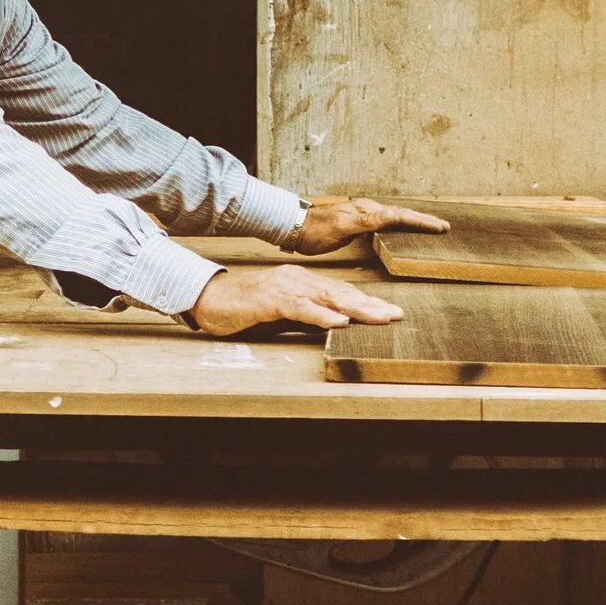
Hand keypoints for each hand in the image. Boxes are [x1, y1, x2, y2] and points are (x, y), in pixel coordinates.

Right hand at [188, 264, 405, 334]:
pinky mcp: (271, 300)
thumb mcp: (282, 314)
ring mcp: (285, 288)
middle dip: (370, 304)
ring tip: (379, 317)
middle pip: (341, 292)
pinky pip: (301, 308)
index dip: (367, 301)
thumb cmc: (244, 309)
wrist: (209, 300)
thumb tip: (333, 324)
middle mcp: (298, 280)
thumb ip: (307, 315)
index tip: (390, 312)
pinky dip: (321, 315)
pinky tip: (339, 321)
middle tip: (396, 315)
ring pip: (327, 298)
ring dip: (355, 308)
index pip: (341, 292)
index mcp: (302, 282)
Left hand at [283, 196, 450, 255]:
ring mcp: (364, 217)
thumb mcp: (342, 227)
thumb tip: (389, 216)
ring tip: (430, 228)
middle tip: (444, 226)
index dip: (421, 222)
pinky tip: (403, 233)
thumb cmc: (316, 231)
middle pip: (402, 215)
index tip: (440, 227)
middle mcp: (369, 211)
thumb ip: (366, 221)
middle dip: (423, 220)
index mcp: (368, 211)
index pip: (401, 216)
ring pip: (396, 219)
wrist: (296, 228)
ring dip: (414, 223)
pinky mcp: (359, 225)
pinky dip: (399, 228)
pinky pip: (386, 225)